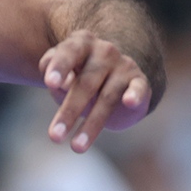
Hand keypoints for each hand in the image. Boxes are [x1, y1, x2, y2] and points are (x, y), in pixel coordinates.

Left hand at [39, 29, 151, 151]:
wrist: (114, 79)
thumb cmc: (78, 77)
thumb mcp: (61, 77)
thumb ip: (54, 78)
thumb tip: (58, 84)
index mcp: (81, 44)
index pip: (68, 52)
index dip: (59, 67)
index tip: (50, 83)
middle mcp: (104, 51)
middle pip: (86, 83)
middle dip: (69, 111)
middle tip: (54, 136)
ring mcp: (123, 65)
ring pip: (107, 97)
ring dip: (92, 124)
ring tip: (76, 147)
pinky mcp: (140, 81)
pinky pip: (138, 88)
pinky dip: (134, 94)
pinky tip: (129, 102)